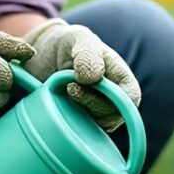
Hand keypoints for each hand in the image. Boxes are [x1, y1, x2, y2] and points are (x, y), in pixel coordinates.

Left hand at [23, 18, 140, 131]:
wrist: (43, 56)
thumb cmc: (68, 44)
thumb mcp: (78, 39)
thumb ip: (87, 54)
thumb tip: (92, 79)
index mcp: (122, 81)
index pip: (130, 99)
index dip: (111, 96)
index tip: (81, 82)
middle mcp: (113, 102)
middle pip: (111, 117)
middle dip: (88, 103)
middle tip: (67, 86)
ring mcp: (95, 115)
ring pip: (93, 128)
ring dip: (75, 113)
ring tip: (61, 92)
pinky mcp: (78, 124)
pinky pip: (76, 133)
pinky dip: (65, 122)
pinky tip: (55, 105)